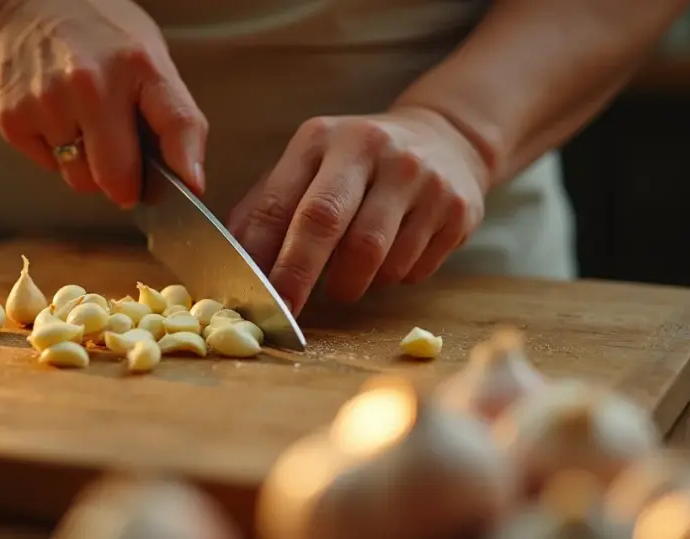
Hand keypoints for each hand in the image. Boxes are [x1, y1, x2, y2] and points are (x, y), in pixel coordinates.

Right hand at [0, 0, 206, 206]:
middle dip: (126, 185)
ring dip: (88, 168)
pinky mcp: (14, 119)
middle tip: (125, 168)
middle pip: (117, 178)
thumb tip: (187, 175)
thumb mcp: (148, 54)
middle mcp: (91, 84)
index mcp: (138, 63)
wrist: (26, 4)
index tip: (190, 188)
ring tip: (85, 127)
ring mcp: (48, 103)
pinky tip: (57, 118)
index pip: (176, 123)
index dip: (185, 164)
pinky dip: (56, 153)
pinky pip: (49, 166)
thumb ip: (170, 111)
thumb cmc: (97, 33)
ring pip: (80, 180)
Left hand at [227, 107, 489, 314]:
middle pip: (324, 221)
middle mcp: (370, 148)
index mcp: (321, 138)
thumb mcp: (309, 166)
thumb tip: (233, 263)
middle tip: (288, 311)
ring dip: (353, 284)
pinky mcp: (457, 207)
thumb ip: (267, 207)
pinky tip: (389, 262)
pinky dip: (393, 279)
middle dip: (298, 275)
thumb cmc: (357, 166)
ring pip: (374, 255)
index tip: (251, 296)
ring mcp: (419, 177)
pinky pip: (413, 267)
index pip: (280, 202)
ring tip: (347, 281)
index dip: (261, 256)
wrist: (446, 138)